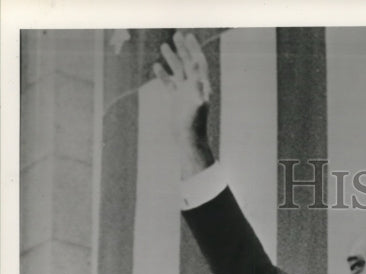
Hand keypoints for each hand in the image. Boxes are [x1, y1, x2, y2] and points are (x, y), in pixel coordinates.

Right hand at [152, 31, 213, 174]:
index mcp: (202, 86)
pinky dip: (163, 76)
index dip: (194, 49)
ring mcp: (185, 95)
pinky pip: (170, 85)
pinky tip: (156, 67)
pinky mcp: (177, 102)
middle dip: (183, 49)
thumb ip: (196, 84)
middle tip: (176, 34)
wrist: (188, 141)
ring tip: (164, 46)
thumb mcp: (195, 102)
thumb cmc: (194, 124)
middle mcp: (195, 89)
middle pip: (188, 64)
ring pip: (178, 72)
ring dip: (172, 59)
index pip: (199, 63)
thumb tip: (195, 65)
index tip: (188, 36)